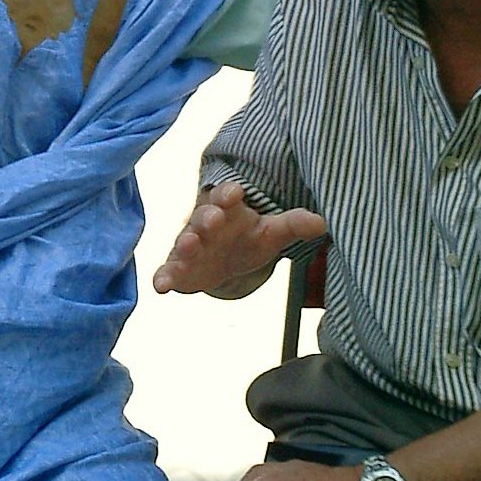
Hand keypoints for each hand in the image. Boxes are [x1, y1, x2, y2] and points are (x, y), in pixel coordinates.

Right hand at [152, 182, 325, 297]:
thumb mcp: (272, 232)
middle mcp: (204, 224)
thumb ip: (293, 224)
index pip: (226, 195)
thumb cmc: (248, 238)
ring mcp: (189, 245)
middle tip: (213, 219)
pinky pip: (167, 270)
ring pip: (184, 241)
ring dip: (185, 243)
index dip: (229, 194)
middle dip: (207, 217)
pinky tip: (159, 286)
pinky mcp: (178, 268)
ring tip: (188, 246)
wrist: (226, 260)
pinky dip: (162, 277)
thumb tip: (321, 223)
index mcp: (227, 208)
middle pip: (203, 216)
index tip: (237, 193)